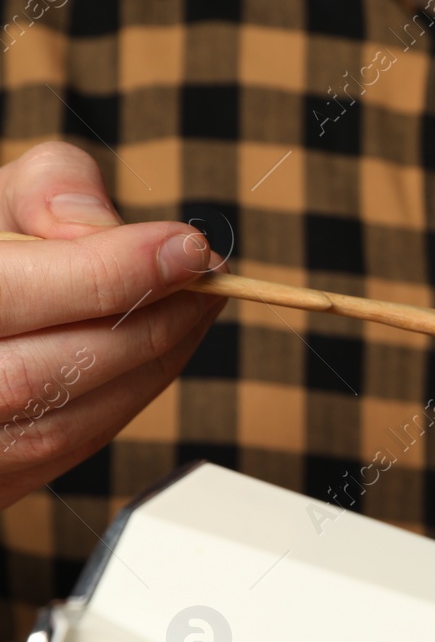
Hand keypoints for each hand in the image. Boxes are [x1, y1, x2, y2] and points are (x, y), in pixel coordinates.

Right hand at [0, 143, 224, 510]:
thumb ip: (43, 192)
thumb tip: (100, 228)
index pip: (8, 296)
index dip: (109, 274)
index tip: (187, 248)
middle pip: (44, 373)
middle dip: (145, 323)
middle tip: (207, 278)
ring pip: (63, 423)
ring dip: (150, 362)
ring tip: (195, 306)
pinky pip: (67, 449)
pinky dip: (125, 395)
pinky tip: (159, 349)